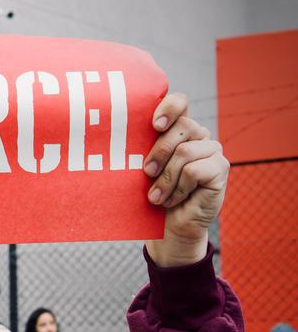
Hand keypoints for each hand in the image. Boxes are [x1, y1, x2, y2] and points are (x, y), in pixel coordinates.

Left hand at [142, 93, 229, 266]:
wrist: (167, 228)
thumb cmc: (151, 195)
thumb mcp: (140, 169)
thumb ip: (138, 149)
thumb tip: (110, 136)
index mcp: (177, 130)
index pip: (179, 103)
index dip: (168, 108)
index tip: (154, 126)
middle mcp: (198, 136)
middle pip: (183, 126)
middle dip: (159, 152)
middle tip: (146, 173)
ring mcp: (212, 151)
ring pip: (185, 152)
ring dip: (166, 178)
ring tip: (156, 196)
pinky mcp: (220, 169)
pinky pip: (195, 170)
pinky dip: (179, 188)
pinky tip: (174, 199)